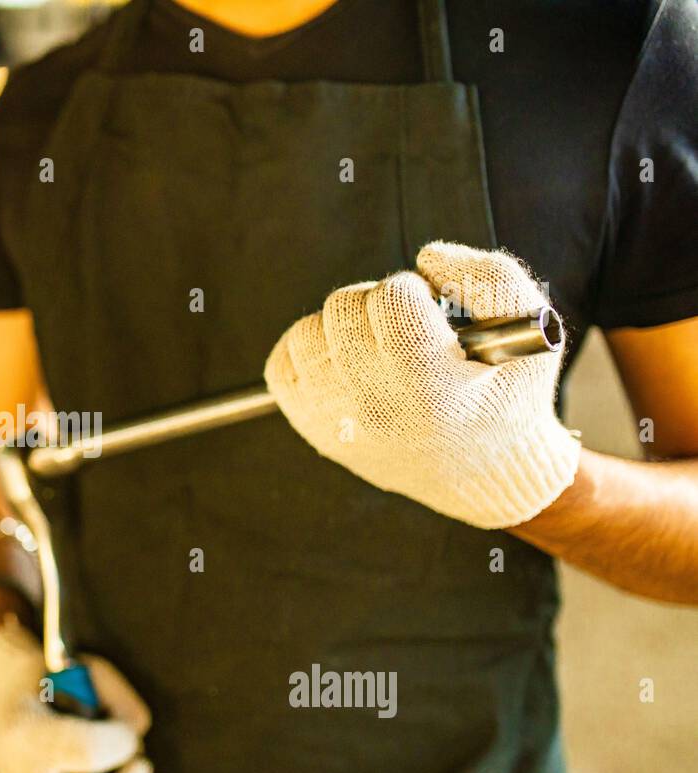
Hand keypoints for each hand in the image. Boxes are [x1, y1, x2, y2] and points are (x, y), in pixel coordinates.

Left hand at [263, 242, 581, 528]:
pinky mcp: (313, 428)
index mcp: (429, 385)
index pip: (390, 298)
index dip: (413, 291)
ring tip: (378, 349)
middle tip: (405, 330)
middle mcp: (374, 406)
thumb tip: (428, 257)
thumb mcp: (533, 332)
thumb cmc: (506, 395)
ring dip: (340, 327)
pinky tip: (344, 362)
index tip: (432, 314)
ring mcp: (336, 421)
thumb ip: (490, 277)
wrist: (483, 473)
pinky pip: (281, 363)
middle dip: (376, 304)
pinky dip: (307, 350)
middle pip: (343, 307)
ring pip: (307, 332)